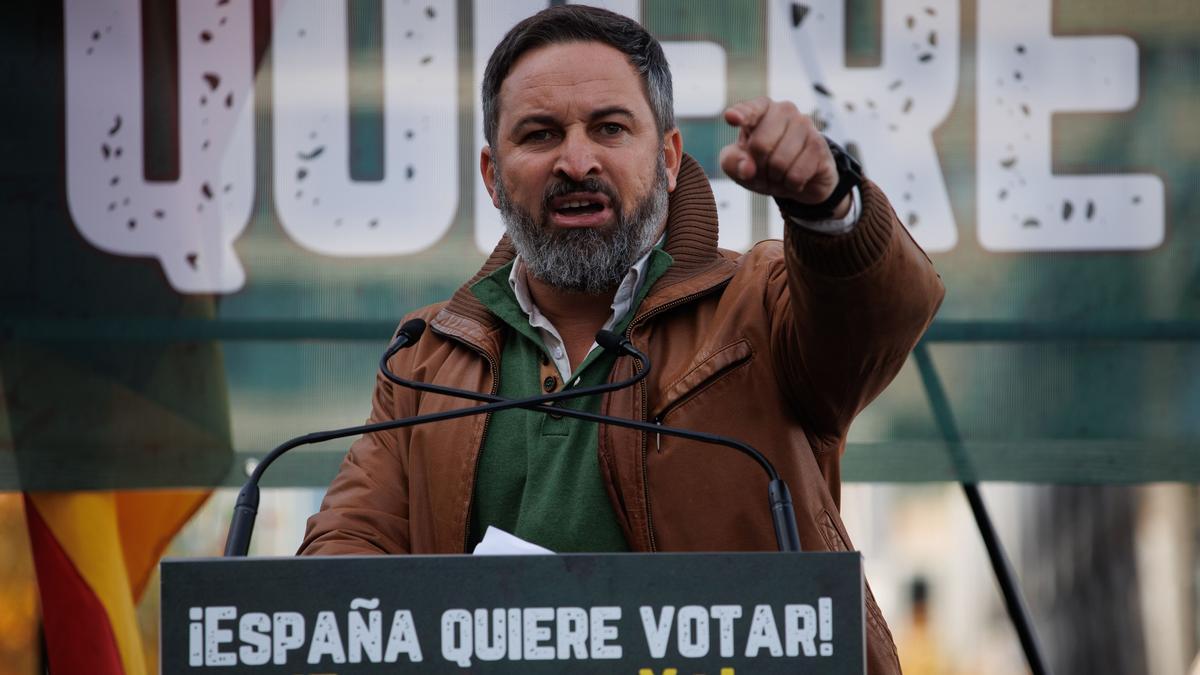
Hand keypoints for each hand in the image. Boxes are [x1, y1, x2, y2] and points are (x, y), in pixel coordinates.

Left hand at [719, 97, 847, 217]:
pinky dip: (791, 184)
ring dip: (776, 177)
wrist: (798, 181)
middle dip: (759, 166)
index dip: (741, 115)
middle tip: (765, 169)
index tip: (731, 118)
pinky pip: (796, 174)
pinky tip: (796, 178)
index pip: (750, 109)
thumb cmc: (763, 166)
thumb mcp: (739, 166)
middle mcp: (784, 110)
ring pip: (779, 162)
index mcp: (761, 109)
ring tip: (781, 173)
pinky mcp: (819, 145)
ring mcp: (805, 125)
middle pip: (760, 145)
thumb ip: (732, 162)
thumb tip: (747, 168)